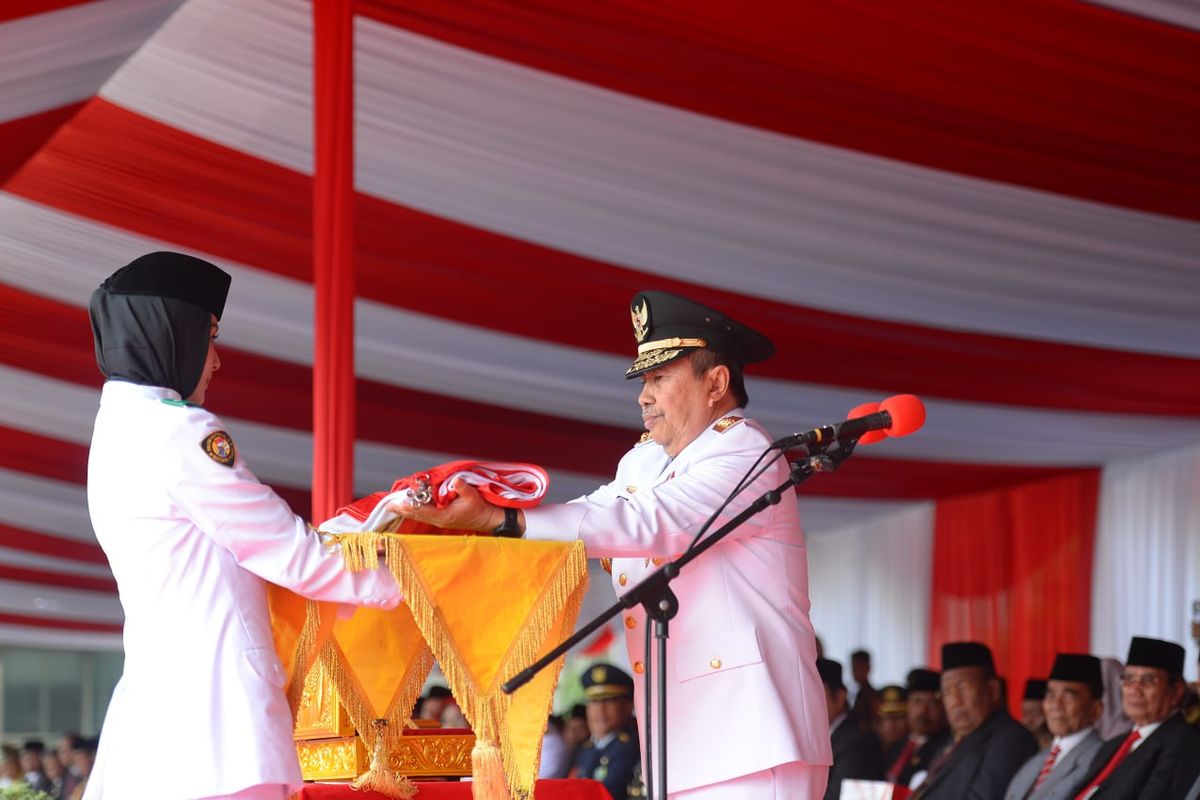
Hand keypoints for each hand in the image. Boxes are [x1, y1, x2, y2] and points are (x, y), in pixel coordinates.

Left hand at [389, 479, 505, 531]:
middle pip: (417, 515)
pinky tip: (410, 506)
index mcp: (444, 516)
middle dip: (402, 510)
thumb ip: (462, 488)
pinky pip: (425, 514)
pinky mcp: (442, 519)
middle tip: (388, 505)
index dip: (409, 507)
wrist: (488, 519)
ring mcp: (440, 520)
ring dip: (407, 510)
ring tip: (395, 505)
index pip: (422, 511)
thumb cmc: (480, 508)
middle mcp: (439, 520)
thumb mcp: (472, 495)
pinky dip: (415, 510)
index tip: (397, 504)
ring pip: (419, 515)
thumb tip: (454, 481)